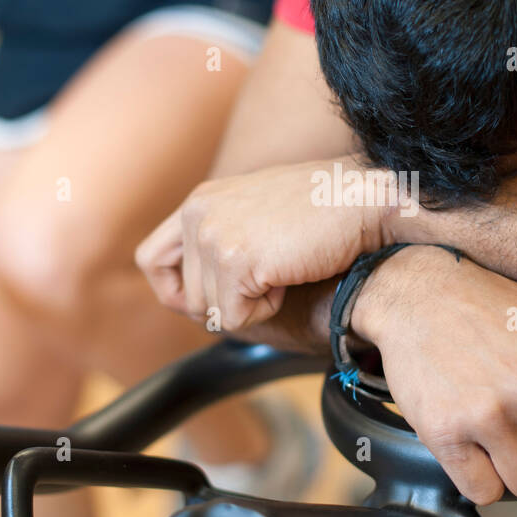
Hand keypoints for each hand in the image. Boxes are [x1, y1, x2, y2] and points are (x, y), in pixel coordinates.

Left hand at [137, 157, 394, 329]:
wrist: (365, 200)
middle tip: (271, 276)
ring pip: (210, 311)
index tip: (210, 299)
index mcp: (201, 201)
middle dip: (228, 301)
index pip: (152, 259)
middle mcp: (198, 213)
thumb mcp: (258, 217)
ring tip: (285, 267)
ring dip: (252, 304)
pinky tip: (290, 274)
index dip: (174, 289)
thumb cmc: (325, 211)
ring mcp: (213, 234)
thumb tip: (190, 303)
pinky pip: (234, 317)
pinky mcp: (235, 259)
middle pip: (186, 296)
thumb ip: (223, 244)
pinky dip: (266, 310)